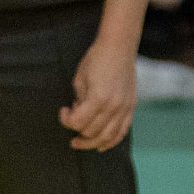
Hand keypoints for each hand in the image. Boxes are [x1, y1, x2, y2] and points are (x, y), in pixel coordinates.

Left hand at [60, 36, 136, 151]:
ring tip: (81, 142)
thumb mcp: (80, 79)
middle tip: (70, 124)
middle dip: (77, 130)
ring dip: (91, 143)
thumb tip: (78, 114)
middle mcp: (113, 107)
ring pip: (107, 137)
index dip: (66, 120)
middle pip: (91, 132)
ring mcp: (124, 109)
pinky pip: (122, 132)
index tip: (63, 111)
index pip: (78, 122)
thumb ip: (79, 101)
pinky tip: (101, 146)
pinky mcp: (130, 108)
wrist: (119, 47)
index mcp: (98, 98)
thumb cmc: (96, 59)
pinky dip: (111, 142)